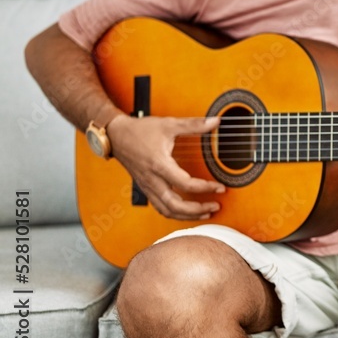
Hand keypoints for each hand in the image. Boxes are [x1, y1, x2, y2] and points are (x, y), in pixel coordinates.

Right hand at [106, 114, 225, 220]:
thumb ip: (194, 124)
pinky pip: (160, 207)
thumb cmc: (140, 131)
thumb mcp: (169, 124)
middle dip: (197, 210)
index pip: (185, 184)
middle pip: (174, 205)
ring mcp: (148, 187)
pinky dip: (175, 212)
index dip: (205, 188)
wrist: (116, 136)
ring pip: (166, 210)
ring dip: (187, 215)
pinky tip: (187, 211)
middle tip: (216, 207)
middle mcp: (152, 179)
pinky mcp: (146, 189)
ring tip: (205, 213)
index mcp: (159, 164)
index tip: (220, 187)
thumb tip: (216, 121)